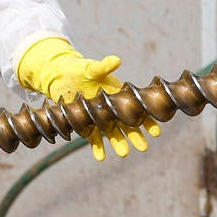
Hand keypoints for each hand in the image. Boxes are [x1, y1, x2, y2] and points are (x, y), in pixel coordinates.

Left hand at [16, 36, 159, 160]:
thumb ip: (104, 66)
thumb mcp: (92, 68)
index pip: (137, 109)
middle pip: (127, 125)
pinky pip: (93, 136)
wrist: (60, 75)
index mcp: (118, 95)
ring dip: (118, 143)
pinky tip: (101, 157)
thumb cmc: (79, 69)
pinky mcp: (85, 122)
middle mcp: (111, 108)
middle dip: (135, 136)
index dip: (147, 121)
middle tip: (143, 148)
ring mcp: (99, 116)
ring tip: (124, 154)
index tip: (155, 131)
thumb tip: (117, 60)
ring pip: (112, 133)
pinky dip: (97, 146)